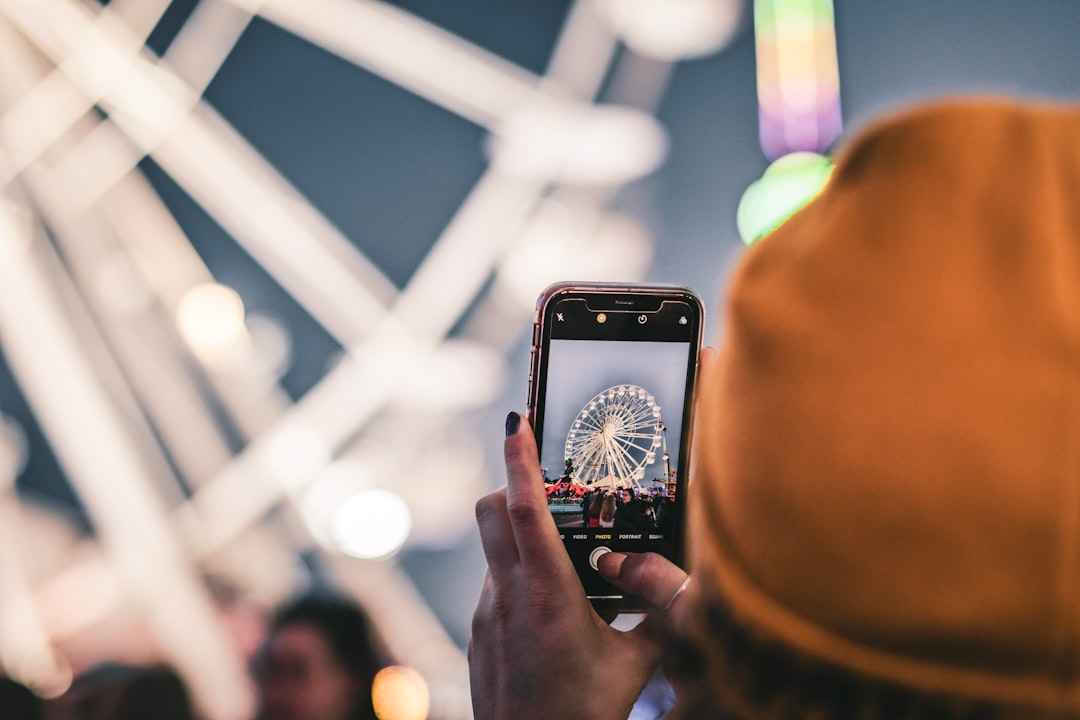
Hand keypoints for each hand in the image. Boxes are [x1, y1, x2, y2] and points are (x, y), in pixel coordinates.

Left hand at [468, 413, 690, 719]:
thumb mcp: (635, 664)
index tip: (517, 420)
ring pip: (493, 550)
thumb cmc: (582, 715)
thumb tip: (676, 577)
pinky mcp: (476, 635)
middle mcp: (505, 595)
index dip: (519, 457)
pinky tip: (549, 616)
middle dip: (513, 487)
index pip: (524, 506)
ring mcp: (484, 615)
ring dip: (520, 540)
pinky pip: (493, 586)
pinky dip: (516, 579)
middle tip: (549, 491)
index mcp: (545, 592)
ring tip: (565, 570)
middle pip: (491, 511)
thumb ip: (660, 614)